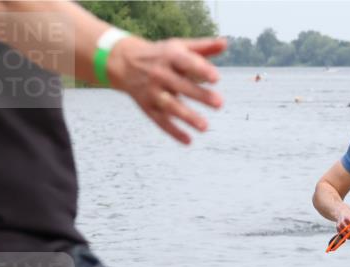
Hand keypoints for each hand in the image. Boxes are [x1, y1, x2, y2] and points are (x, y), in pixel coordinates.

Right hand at [108, 36, 225, 143]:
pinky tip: (188, 141)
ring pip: (170, 106)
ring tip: (205, 127)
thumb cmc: (161, 55)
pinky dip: (173, 132)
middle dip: (199, 95)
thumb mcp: (179, 47)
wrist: (124, 61)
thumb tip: (225, 43)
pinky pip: (161, 121)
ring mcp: (152, 92)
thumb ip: (204, 47)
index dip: (200, 69)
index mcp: (169, 57)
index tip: (216, 78)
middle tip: (220, 103)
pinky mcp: (148, 107)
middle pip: (180, 86)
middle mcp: (159, 74)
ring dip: (187, 117)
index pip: (185, 62)